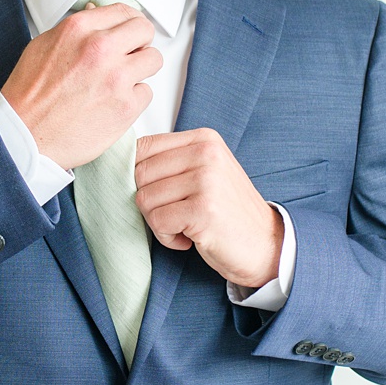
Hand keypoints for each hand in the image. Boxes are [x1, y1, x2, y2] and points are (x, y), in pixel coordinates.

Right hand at [0, 5, 159, 169]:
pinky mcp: (126, 106)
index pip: (124, 12)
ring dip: (140, 69)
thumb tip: (98, 15)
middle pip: (145, 31)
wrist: (24, 134)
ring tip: (119, 81)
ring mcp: (116, 78)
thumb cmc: (29, 94)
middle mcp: (100, 49)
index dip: (128, 23)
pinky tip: (112, 103)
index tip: (128, 33)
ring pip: (153, 60)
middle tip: (129, 55)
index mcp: (79, 28)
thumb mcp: (44, 46)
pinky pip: (146, 92)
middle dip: (139, 42)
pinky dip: (133, 98)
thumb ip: (78, 30)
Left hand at [134, 128, 283, 291]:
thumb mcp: (204, 174)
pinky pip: (158, 222)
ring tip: (186, 225)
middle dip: (150, 201)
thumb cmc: (228, 213)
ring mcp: (206, 180)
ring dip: (159, 222)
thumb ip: (171, 162)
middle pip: (139, 174)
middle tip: (176, 214)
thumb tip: (119, 164)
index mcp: (204, 139)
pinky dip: (168, 237)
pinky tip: (190, 238)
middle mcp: (206, 153)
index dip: (139, 177)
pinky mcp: (203, 209)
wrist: (265, 244)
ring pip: (145, 199)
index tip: (161, 194)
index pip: (143, 147)